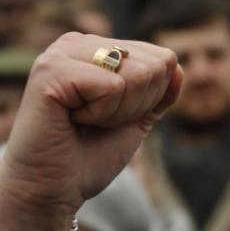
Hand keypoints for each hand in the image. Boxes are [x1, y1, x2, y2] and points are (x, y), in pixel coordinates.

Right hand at [0, 33, 181, 230]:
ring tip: (84, 120)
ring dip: (119, 111)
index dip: (151, 98)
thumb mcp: (137, 119)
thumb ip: (159, 92)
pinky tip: (74, 119)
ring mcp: (61, 53)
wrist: (55, 187)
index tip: (114, 116)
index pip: (162, 59)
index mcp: (97, 48)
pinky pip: (112, 86)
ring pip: (136, 73)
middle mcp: (78, 43)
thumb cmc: (91, 154)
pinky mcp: (51, 70)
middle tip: (98, 122)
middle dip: (137, 105)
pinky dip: (103, 113)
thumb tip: (178, 65)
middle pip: (153, 65)